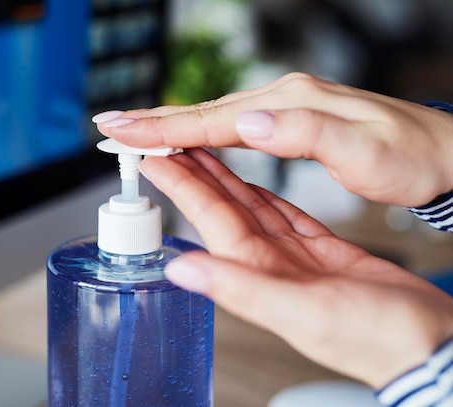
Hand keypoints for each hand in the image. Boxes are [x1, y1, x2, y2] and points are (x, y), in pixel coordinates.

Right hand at [94, 72, 452, 206]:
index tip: (121, 131)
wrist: (441, 149)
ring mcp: (283, 107)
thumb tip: (249, 125)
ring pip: (212, 115)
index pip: (213, 119)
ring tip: (132, 129)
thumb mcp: (366, 153)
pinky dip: (198, 129)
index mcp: (291, 107)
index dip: (163, 129)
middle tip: (107, 124)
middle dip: (151, 119)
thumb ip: (308, 137)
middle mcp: (281, 99)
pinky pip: (230, 123)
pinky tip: (186, 135)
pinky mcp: (287, 118)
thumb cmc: (409, 156)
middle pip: (204, 111)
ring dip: (168, 123)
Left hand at [140, 148, 452, 387]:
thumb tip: (179, 272)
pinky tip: (250, 181)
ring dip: (225, 179)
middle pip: (223, 209)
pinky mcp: (320, 252)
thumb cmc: (374, 339)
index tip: (156, 159)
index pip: (210, 220)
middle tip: (173, 142)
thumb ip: (239, 289)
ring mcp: (293, 257)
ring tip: (203, 150)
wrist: (428, 346)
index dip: (182, 188)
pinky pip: (282, 215)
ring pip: (250, 207)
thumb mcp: (302, 314)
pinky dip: (264, 195)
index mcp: (257, 273)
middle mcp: (268, 263)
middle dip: (197, 175)